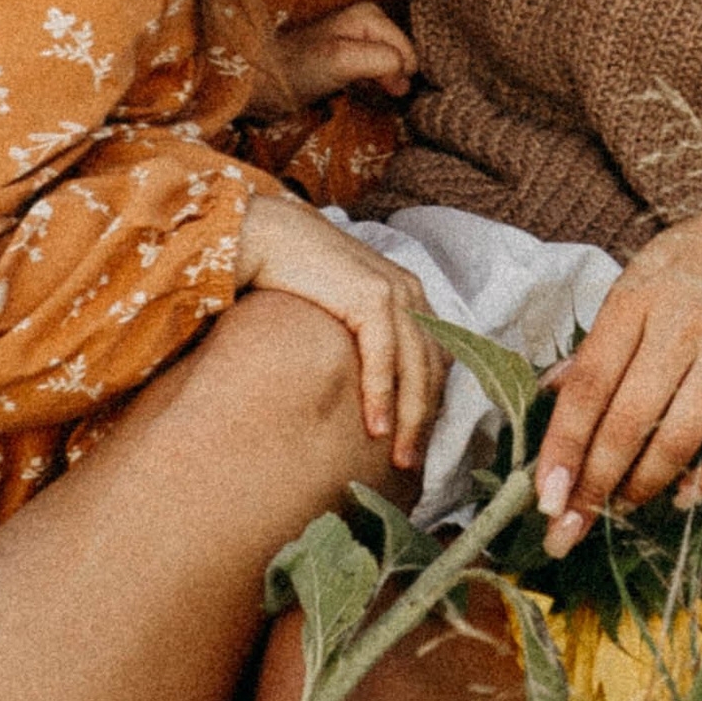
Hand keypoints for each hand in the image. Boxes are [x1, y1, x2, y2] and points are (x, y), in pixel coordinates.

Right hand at [236, 188, 442, 466]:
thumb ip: (362, 338)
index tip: (416, 443)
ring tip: (398, 457)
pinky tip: (376, 427)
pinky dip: (382, 395)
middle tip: (411, 464)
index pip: (434, 360)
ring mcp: (395, 291)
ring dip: (409, 418)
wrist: (266, 236)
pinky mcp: (370, 295)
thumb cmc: (294, 277)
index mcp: (411, 295)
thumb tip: (367, 390)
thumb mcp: (340, 310)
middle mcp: (411, 291)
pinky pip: (384, 356)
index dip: (429, 404)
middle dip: (424, 420)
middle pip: (431, 368)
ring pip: (415, 368)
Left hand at [274, 0, 416, 108]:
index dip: (398, 76)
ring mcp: (361, 40)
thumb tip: (405, 73)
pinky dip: (375, 87)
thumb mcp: (343, 60)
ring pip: (393, 69)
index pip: (408, 54)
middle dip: (393, 80)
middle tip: (369, 92)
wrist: (261, 80)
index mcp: (371, 15)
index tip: (381, 91)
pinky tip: (359, 93)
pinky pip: (379, 75)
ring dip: (384, 85)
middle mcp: (370, 22)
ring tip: (362, 93)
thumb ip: (382, 60)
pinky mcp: (351, 58)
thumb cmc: (299, 68)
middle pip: (403, 60)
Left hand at [534, 189, 701, 557]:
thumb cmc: (689, 269)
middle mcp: (684, 323)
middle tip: (571, 526)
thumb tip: (546, 397)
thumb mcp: (632, 286)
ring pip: (679, 435)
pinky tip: (686, 495)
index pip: (589, 386)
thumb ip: (596, 346)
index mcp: (637, 300)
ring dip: (644, 484)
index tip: (543, 498)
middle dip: (594, 482)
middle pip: (627, 419)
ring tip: (621, 507)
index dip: (563, 447)